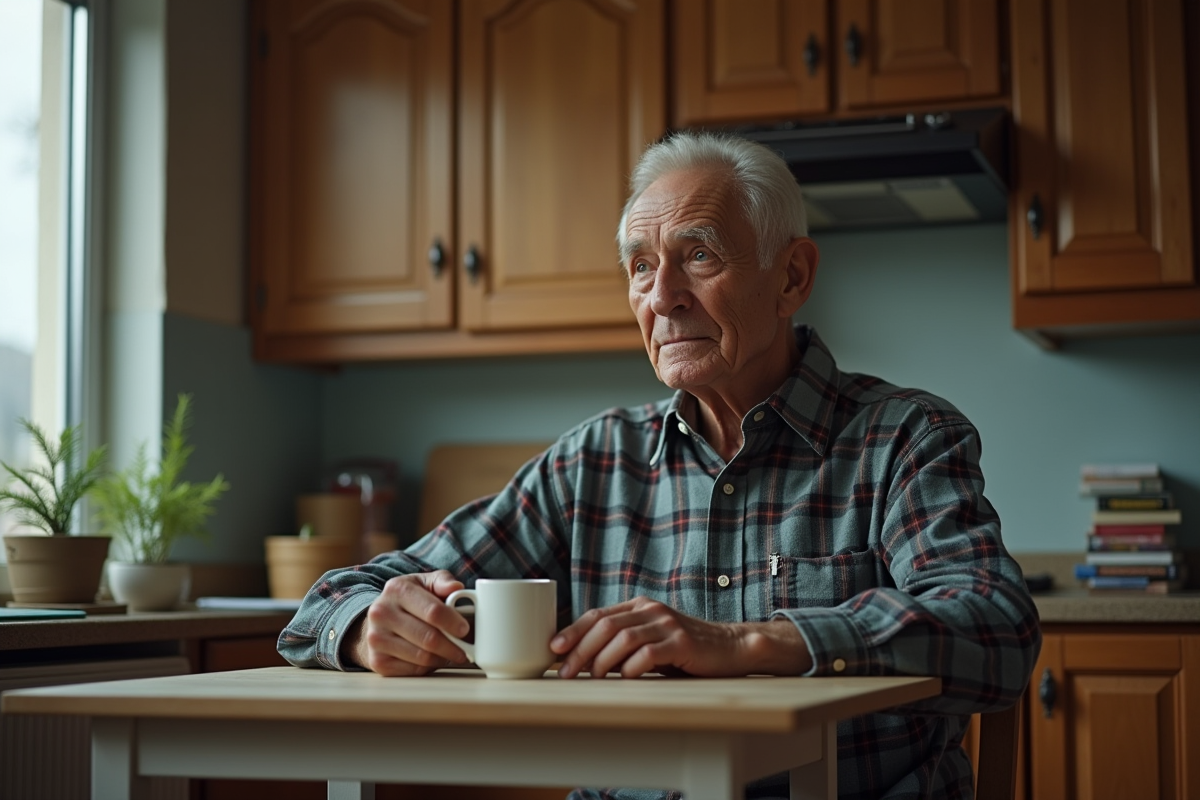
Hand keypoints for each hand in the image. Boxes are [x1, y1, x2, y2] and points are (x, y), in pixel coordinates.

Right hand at [342, 571, 470, 676]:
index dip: (453, 623)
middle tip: (465, 650)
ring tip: (450, 652)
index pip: (432, 611)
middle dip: (453, 646)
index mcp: (397, 589)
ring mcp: (376, 638)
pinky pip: (413, 670)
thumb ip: (444, 581)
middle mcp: (381, 613)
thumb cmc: (411, 599)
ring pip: (423, 657)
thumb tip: (456, 588)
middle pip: (429, 638)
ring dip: (443, 658)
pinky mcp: (378, 661)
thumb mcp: (427, 582)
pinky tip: (431, 658)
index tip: (465, 629)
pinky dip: (428, 667)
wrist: (381, 618)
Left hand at [550, 597, 812, 678]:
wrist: (729, 647)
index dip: (573, 631)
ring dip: (602, 660)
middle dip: (580, 649)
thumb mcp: (650, 639)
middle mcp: (650, 610)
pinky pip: (648, 653)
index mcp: (639, 606)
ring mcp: (666, 624)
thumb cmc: (684, 649)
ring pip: (623, 637)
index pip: (597, 615)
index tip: (554, 649)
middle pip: (605, 625)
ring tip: (593, 677)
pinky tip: (625, 678)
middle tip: (567, 671)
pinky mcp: (681, 641)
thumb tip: (583, 660)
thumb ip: (623, 643)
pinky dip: (631, 667)